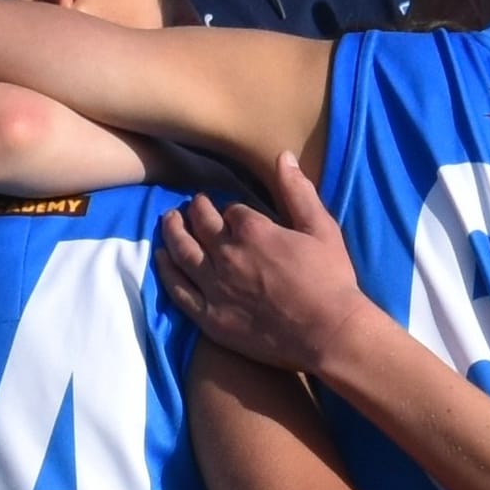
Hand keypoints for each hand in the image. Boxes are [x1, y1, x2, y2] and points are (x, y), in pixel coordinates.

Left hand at [158, 153, 372, 377]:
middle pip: (200, 225)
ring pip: (182, 252)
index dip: (229, 208)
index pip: (230, 210)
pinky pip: (179, 290)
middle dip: (195, 210)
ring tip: (168, 220)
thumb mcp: (321, 228)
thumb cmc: (330, 279)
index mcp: (252, 230)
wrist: (328, 333)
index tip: (227, 208)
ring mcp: (214, 286)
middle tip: (192, 205)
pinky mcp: (210, 317)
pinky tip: (159, 260)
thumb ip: (298, 192)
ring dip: (173, 232)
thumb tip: (282, 156)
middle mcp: (226, 254)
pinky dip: (166, 272)